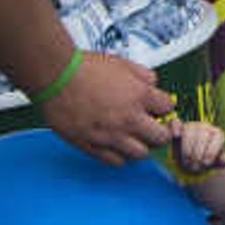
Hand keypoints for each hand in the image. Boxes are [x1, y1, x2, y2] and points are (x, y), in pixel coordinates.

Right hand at [44, 51, 171, 165]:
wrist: (56, 77)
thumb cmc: (83, 68)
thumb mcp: (120, 62)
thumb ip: (142, 74)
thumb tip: (153, 84)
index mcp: (139, 96)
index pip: (168, 109)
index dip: (164, 107)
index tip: (158, 108)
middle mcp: (129, 119)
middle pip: (162, 138)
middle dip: (160, 131)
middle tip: (152, 127)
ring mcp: (111, 136)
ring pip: (141, 154)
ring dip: (141, 146)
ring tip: (133, 138)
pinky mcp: (93, 147)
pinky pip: (116, 162)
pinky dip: (120, 156)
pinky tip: (116, 145)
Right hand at [169, 118, 224, 176]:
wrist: (191, 164)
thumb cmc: (206, 161)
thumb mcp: (216, 163)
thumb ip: (223, 161)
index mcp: (217, 133)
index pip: (218, 136)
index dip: (212, 151)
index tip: (206, 163)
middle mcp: (205, 127)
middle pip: (202, 134)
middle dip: (198, 152)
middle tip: (195, 166)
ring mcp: (191, 126)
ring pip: (188, 130)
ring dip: (187, 148)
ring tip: (187, 162)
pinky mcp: (178, 128)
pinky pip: (175, 123)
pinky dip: (175, 126)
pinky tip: (176, 134)